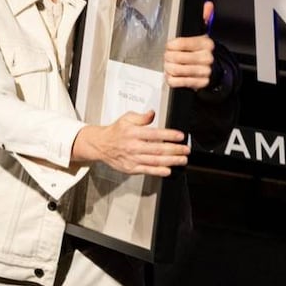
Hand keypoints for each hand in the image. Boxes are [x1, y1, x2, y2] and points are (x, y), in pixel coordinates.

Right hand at [73, 110, 188, 176]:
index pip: (155, 134)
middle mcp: (133, 146)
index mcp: (133, 133)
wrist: (100, 145)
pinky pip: (147, 171)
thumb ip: (141, 117)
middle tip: (186, 149)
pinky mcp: (131, 168)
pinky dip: (159, 171)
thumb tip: (152, 114)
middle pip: (158, 149)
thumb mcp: (126, 118)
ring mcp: (132, 158)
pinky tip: (168, 170)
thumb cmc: (115, 132)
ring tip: (182, 159)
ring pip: (155, 161)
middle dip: (175, 150)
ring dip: (171, 161)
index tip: (180, 136)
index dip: (170, 135)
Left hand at [164, 1, 214, 89]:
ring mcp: (204, 71)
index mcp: (206, 43)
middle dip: (167, 57)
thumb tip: (207, 5)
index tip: (170, 46)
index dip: (170, 45)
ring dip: (168, 68)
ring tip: (170, 65)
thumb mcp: (203, 34)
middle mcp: (206, 58)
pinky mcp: (199, 83)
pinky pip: (176, 82)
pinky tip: (173, 74)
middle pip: (175, 57)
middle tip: (168, 56)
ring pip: (174, 69)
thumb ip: (204, 19)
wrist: (216, 71)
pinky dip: (171, 78)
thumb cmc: (204, 51)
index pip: (180, 43)